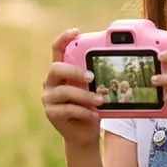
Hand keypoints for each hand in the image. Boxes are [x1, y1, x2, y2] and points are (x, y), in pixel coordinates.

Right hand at [41, 28, 105, 149]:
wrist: (84, 134)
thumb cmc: (91, 107)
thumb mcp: (95, 89)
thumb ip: (97, 77)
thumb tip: (118, 64)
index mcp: (61, 71)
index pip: (57, 50)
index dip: (64, 39)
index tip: (76, 32)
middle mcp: (50, 82)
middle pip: (56, 68)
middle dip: (74, 71)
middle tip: (91, 76)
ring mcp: (48, 98)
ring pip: (63, 91)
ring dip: (84, 95)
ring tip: (100, 100)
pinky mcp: (51, 113)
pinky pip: (67, 109)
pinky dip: (83, 111)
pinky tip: (95, 114)